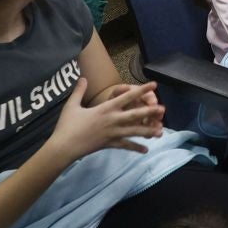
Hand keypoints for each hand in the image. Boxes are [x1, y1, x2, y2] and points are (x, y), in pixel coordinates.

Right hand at [45, 80, 164, 162]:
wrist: (64, 147)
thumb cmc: (67, 126)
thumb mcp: (71, 106)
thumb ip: (79, 91)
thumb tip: (82, 77)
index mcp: (105, 109)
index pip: (127, 97)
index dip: (141, 90)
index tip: (153, 85)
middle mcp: (112, 120)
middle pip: (135, 115)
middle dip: (150, 112)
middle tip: (163, 109)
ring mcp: (112, 133)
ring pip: (134, 132)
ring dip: (147, 131)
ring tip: (160, 132)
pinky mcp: (109, 144)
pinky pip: (125, 146)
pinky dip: (135, 148)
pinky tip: (145, 150)